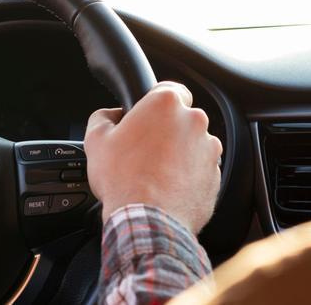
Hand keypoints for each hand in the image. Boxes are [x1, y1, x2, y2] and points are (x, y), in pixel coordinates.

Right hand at [84, 82, 221, 233]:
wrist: (148, 222)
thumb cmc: (123, 179)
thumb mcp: (96, 140)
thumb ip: (103, 117)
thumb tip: (109, 116)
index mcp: (165, 104)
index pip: (169, 88)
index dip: (155, 102)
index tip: (147, 116)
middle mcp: (193, 122)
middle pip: (181, 118)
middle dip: (166, 131)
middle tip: (144, 149)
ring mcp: (209, 150)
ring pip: (192, 144)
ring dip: (178, 154)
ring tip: (154, 173)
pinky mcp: (215, 177)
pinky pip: (200, 170)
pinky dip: (187, 176)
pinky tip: (167, 188)